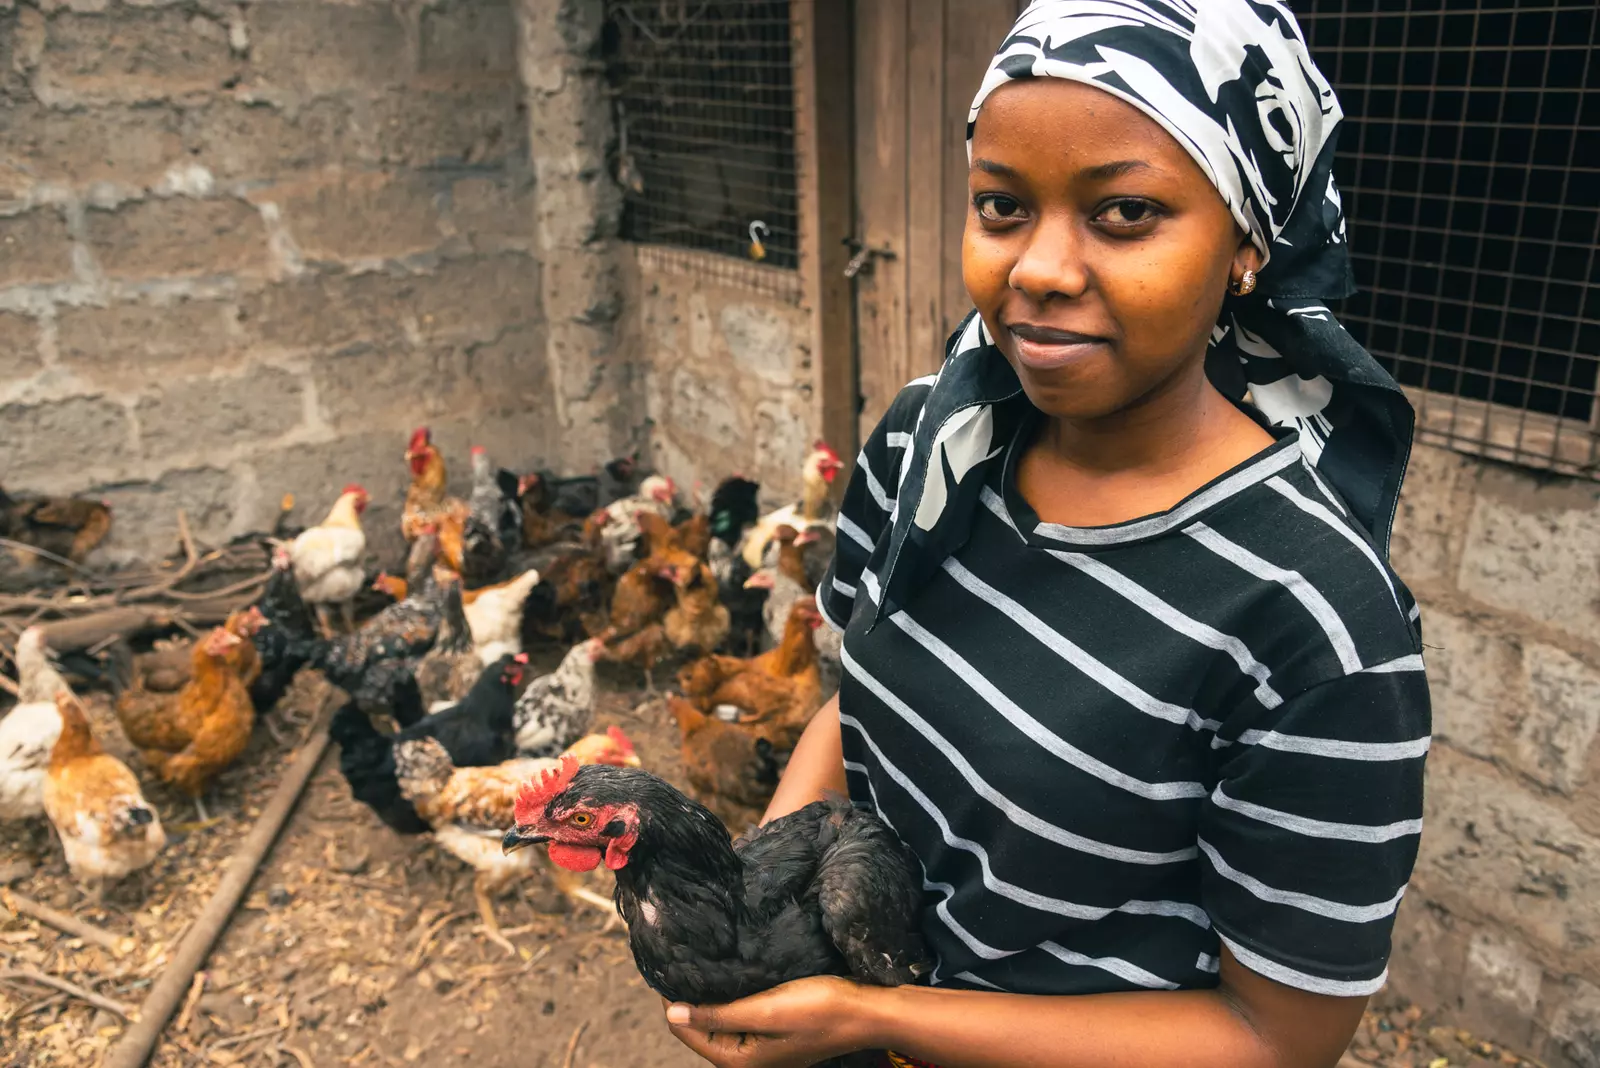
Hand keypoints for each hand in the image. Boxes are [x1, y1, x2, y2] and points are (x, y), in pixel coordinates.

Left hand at [663, 976, 876, 1067]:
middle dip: (694, 995)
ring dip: (713, 994)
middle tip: (690, 955)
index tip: (673, 961)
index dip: (676, 998)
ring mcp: (759, 1047)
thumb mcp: (764, 1010)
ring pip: (719, 1018)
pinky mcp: (772, 1033)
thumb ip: (718, 1015)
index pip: (686, 1029)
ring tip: (708, 960)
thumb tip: (672, 1015)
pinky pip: (739, 1014)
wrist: (864, 1011)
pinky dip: (732, 996)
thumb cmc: (818, 1009)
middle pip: (701, 1026)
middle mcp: (744, 1059)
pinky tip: (733, 973)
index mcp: (737, 1060)